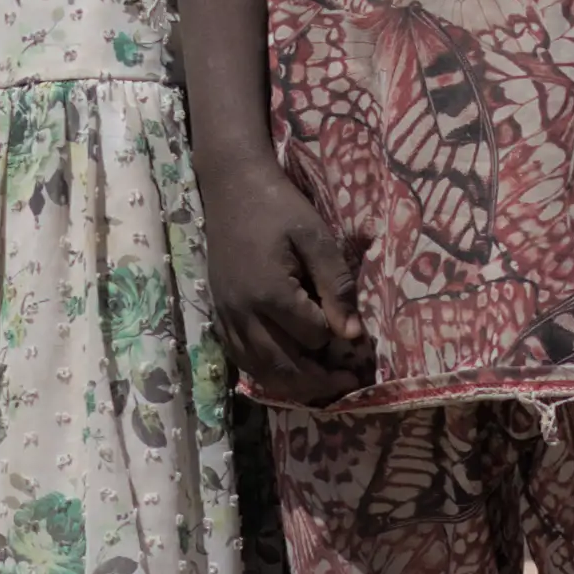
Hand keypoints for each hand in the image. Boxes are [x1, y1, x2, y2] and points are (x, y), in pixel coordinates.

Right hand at [199, 154, 374, 406]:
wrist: (231, 188)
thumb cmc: (278, 208)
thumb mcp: (316, 237)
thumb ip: (335, 286)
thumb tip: (352, 334)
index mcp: (270, 292)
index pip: (312, 336)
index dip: (335, 337)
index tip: (355, 334)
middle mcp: (243, 313)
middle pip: (282, 367)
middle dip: (318, 381)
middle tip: (347, 383)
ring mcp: (227, 317)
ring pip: (259, 370)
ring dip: (292, 385)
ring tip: (322, 385)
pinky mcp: (219, 315)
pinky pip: (240, 358)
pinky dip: (265, 372)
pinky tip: (286, 370)